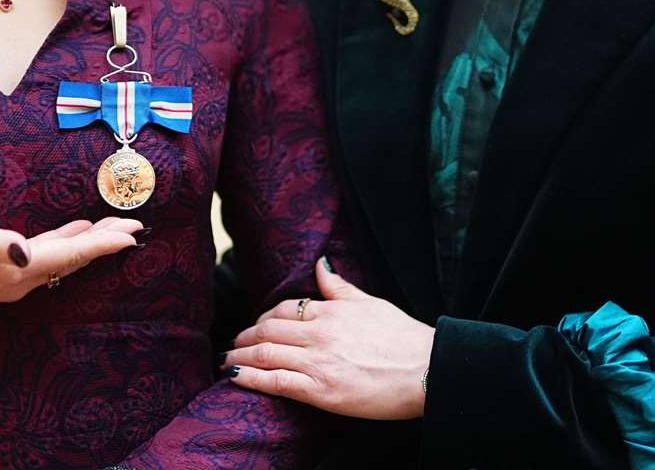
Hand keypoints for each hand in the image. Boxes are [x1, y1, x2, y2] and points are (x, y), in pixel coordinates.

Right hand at [0, 216, 140, 329]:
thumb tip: (25, 250)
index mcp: (13, 271)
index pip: (68, 254)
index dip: (101, 243)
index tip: (132, 234)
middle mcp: (16, 279)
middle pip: (71, 258)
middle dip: (103, 242)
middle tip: (134, 226)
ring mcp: (6, 278)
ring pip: (59, 259)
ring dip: (85, 243)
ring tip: (110, 229)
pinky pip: (42, 258)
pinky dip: (61, 244)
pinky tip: (65, 235)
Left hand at [223, 258, 433, 419]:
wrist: (428, 370)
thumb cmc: (404, 338)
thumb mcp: (371, 303)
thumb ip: (340, 287)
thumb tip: (321, 263)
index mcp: (332, 310)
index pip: (284, 309)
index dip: (263, 319)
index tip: (254, 328)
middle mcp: (320, 332)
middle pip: (267, 330)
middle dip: (244, 338)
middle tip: (232, 344)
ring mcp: (319, 361)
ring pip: (264, 354)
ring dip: (239, 357)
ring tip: (227, 362)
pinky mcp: (321, 390)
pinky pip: (275, 382)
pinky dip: (250, 378)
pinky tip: (235, 378)